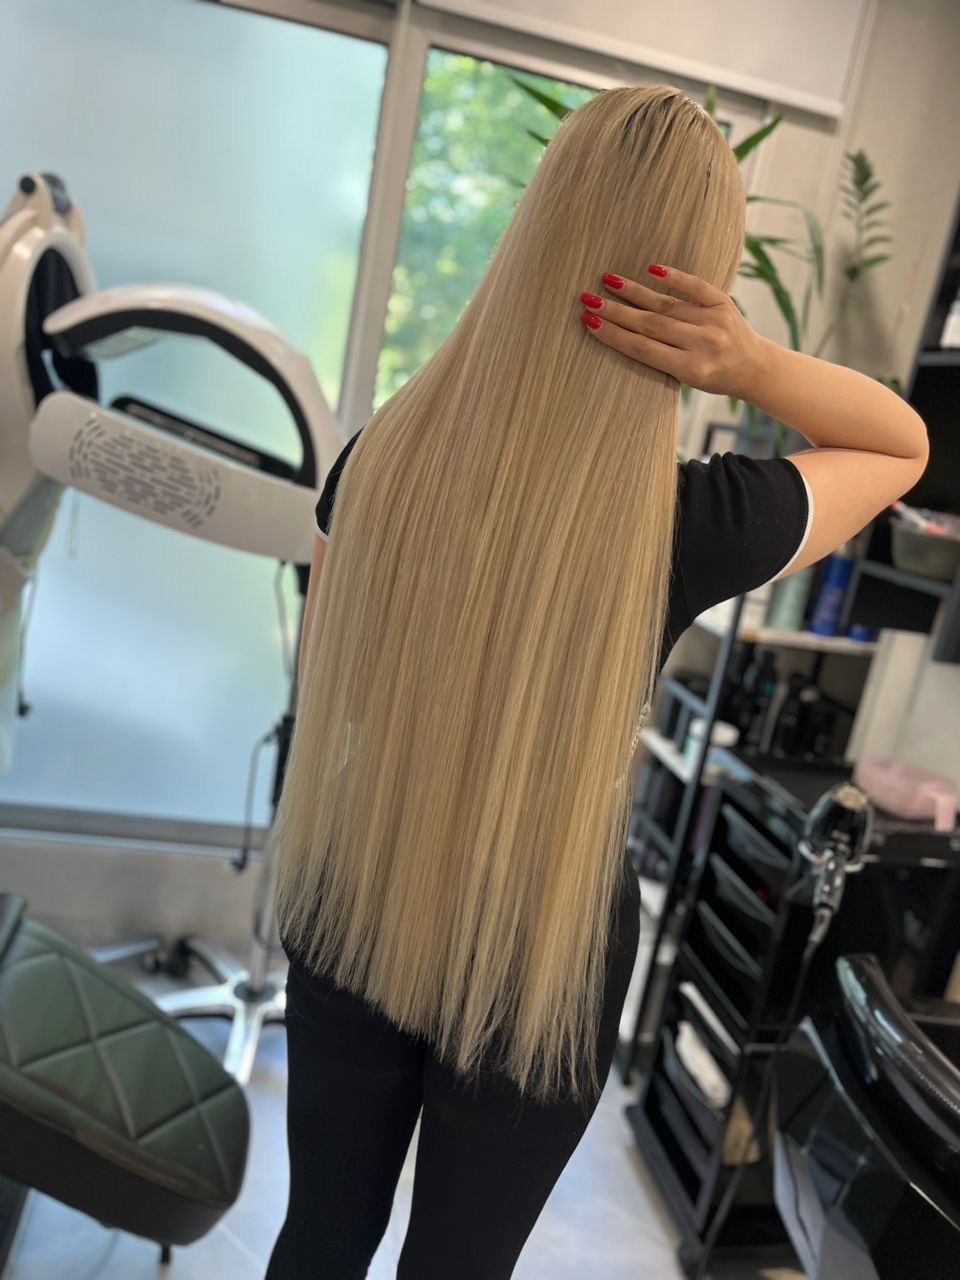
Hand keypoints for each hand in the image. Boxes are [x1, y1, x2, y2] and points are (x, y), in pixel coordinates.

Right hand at [579, 265, 767, 401]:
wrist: (754, 367)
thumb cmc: (714, 377)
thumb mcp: (687, 380)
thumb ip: (661, 359)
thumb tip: (622, 332)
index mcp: (692, 369)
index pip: (644, 349)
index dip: (615, 336)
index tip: (590, 323)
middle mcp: (704, 343)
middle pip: (651, 324)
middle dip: (616, 311)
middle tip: (588, 299)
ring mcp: (715, 320)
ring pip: (667, 304)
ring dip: (634, 291)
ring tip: (608, 280)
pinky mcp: (723, 302)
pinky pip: (695, 286)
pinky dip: (674, 277)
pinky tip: (651, 269)